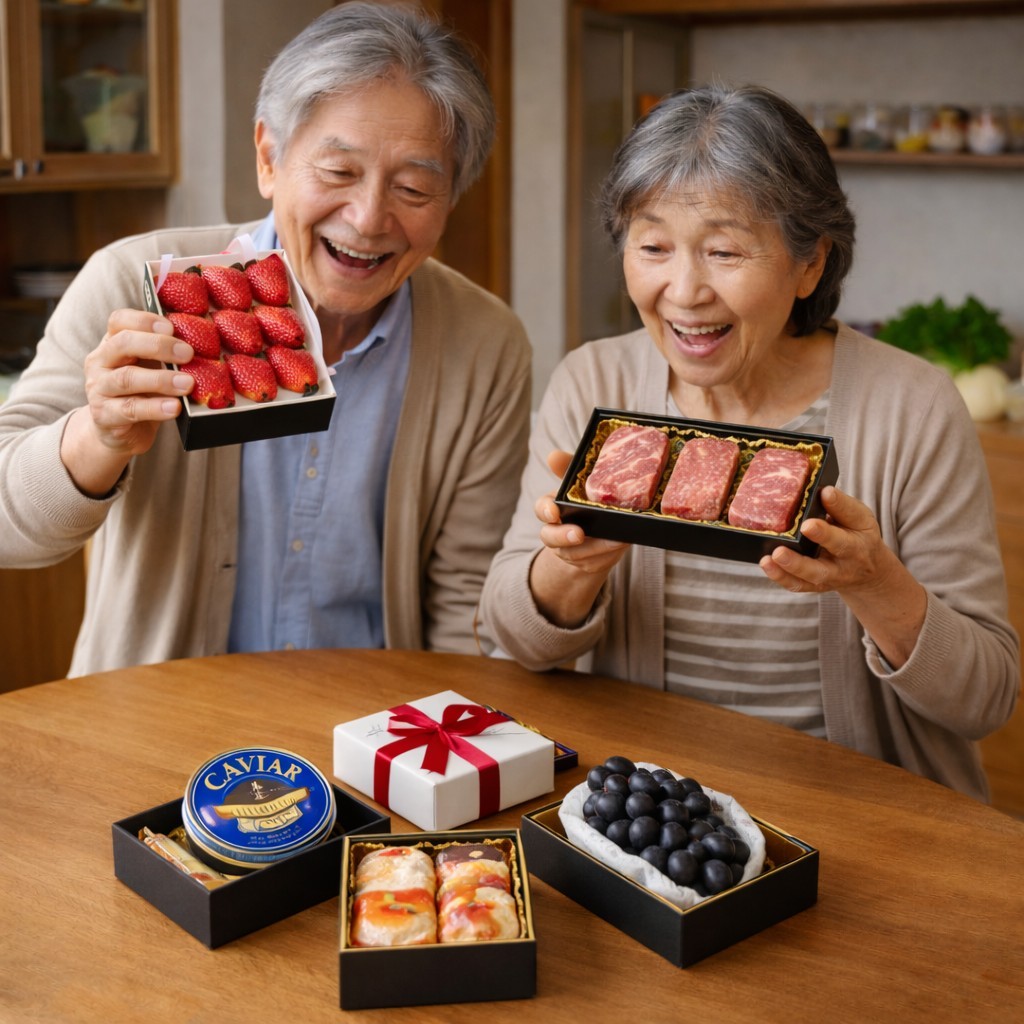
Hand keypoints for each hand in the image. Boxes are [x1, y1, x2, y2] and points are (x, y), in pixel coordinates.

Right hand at [61, 310, 194, 496]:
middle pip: (123, 344)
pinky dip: (155, 408)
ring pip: (126, 378)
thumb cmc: (141, 395)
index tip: (171, 327)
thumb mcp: (151, 370)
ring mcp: (98, 389)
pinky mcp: (104, 415)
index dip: (145, 320)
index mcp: (112, 344)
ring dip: (161, 380)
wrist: (119, 433)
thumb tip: (200, 345)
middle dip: (158, 346)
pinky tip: (174, 407)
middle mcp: (100, 362)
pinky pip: (130, 409)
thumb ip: (165, 356)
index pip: (119, 321)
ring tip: (188, 384)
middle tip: (187, 353)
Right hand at [535, 450, 629, 576]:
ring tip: (615, 538)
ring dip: (595, 546)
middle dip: (563, 536)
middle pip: (550, 537)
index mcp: (553, 509)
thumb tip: (553, 456)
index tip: (554, 511)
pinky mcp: (588, 563)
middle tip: (578, 534)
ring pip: (576, 554)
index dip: (546, 510)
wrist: (597, 533)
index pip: (542, 509)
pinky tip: (622, 543)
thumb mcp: (579, 483)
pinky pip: (596, 562)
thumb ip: (568, 469)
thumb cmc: (585, 502)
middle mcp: (556, 531)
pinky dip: (609, 554)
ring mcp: (571, 550)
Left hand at [759, 485, 926, 665]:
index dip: (839, 504)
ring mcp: (835, 573)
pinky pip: (799, 585)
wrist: (868, 572)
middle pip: (840, 546)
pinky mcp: (818, 585)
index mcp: (862, 530)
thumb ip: (838, 506)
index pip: (853, 515)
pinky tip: (767, 564)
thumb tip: (817, 490)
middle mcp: (852, 555)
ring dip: (795, 564)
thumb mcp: (856, 518)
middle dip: (823, 536)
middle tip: (806, 526)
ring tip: (776, 554)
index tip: (825, 493)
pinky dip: (781, 576)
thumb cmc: (855, 535)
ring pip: (816, 572)